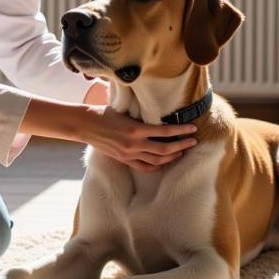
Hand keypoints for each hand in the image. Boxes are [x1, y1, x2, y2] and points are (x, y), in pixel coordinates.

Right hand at [81, 106, 197, 171]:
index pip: (165, 132)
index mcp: (135, 129)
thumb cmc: (104, 112)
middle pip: (164, 149)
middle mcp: (134, 144)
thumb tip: (158, 113)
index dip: (181, 131)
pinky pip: (144, 167)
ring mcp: (129, 154)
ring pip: (156, 161)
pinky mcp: (124, 160)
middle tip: (193, 142)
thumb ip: (141, 116)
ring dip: (172, 157)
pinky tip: (164, 162)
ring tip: (181, 152)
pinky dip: (157, 166)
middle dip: (181, 146)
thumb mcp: (125, 110)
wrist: (85, 125)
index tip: (192, 128)